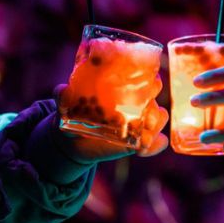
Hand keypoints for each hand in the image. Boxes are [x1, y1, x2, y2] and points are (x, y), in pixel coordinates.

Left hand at [53, 83, 168, 159]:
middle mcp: (136, 99)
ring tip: (143, 134)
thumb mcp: (66, 104)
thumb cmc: (73, 112)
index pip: (144, 72)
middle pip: (156, 93)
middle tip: (145, 112)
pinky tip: (141, 150)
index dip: (148, 75)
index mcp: (123, 83)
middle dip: (154, 98)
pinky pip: (156, 143)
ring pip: (160, 117)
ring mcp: (140, 120)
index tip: (146, 81)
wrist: (74, 139)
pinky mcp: (140, 140)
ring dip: (155, 125)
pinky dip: (153, 146)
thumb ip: (62, 96)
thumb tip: (63, 91)